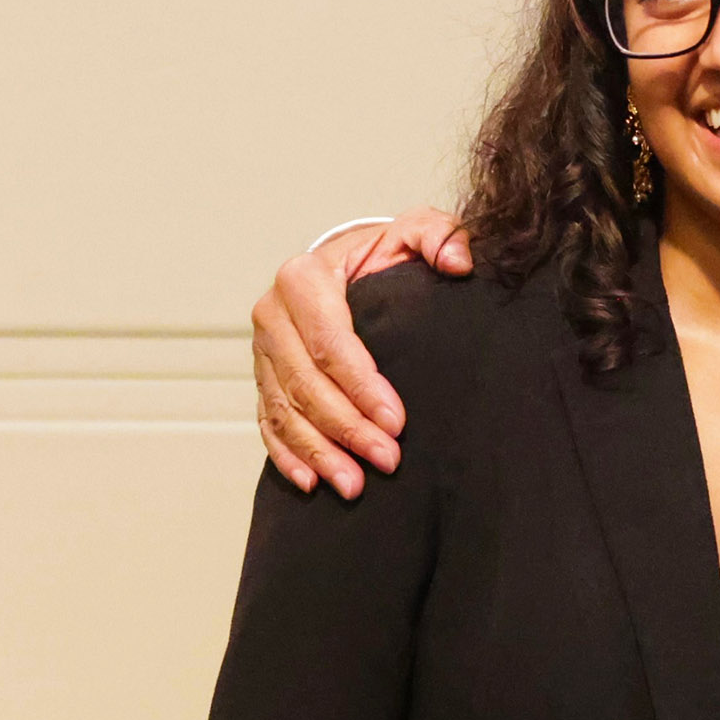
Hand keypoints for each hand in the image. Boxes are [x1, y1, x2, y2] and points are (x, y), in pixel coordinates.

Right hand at [253, 206, 469, 497]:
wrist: (345, 266)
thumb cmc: (382, 255)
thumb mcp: (414, 233)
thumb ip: (439, 237)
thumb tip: (457, 262)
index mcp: (303, 278)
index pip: (331, 341)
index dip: (362, 386)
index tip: (397, 422)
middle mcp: (273, 314)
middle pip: (306, 383)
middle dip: (346, 428)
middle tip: (387, 461)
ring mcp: (262, 350)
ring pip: (285, 410)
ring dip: (319, 452)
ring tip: (355, 486)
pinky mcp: (263, 377)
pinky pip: (268, 423)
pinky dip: (288, 455)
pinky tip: (314, 482)